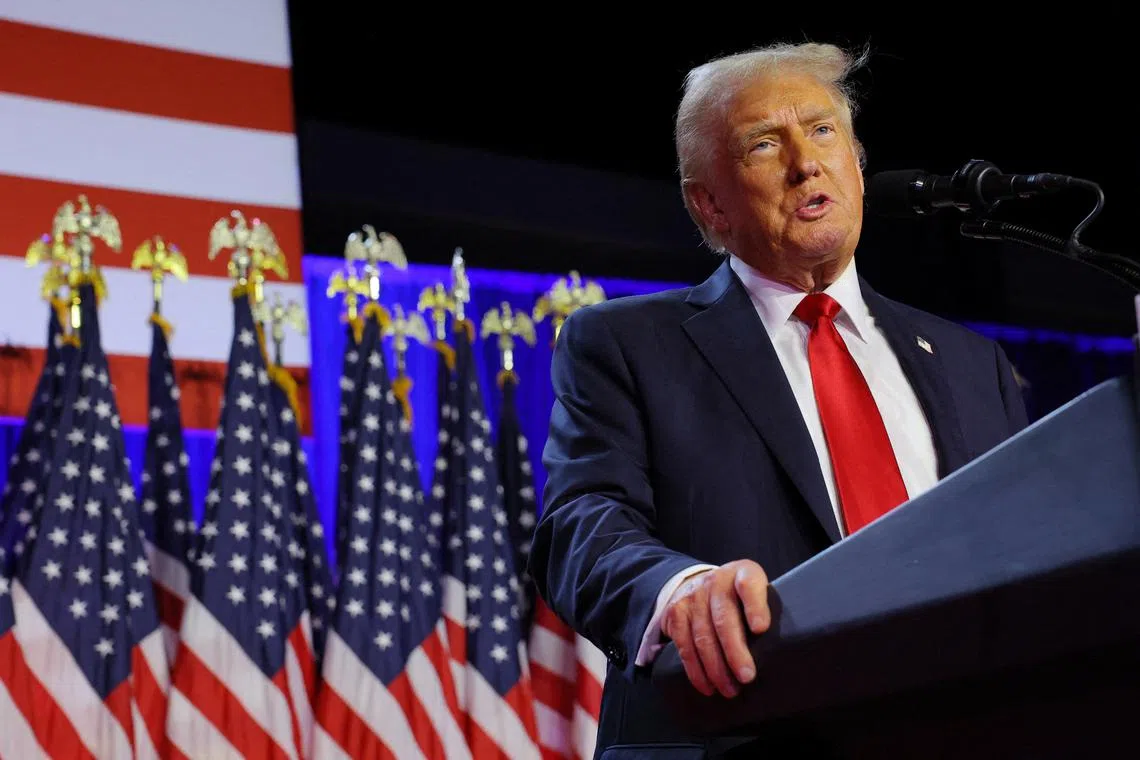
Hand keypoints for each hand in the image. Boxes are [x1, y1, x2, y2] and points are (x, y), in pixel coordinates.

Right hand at [660, 559, 769, 697]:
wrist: (697, 583)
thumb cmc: (738, 597)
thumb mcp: (756, 592)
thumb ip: (765, 610)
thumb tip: (777, 651)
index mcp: (742, 572)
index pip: (749, 584)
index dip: (754, 605)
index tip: (761, 628)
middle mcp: (715, 581)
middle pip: (724, 619)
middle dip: (735, 652)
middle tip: (747, 677)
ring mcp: (693, 596)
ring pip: (703, 637)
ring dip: (717, 668)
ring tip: (730, 689)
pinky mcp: (675, 613)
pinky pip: (685, 646)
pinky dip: (696, 670)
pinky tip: (708, 685)